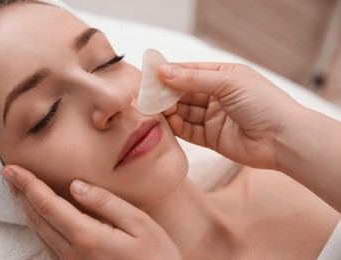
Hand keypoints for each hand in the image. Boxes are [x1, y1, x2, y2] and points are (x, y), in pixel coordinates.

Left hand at [2, 165, 180, 259]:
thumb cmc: (157, 256)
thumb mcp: (139, 224)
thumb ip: (106, 203)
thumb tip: (77, 185)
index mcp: (87, 237)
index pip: (47, 204)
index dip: (27, 184)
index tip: (12, 169)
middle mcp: (72, 253)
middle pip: (37, 218)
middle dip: (20, 193)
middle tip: (8, 174)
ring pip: (38, 232)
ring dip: (25, 208)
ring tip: (18, 190)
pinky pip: (47, 244)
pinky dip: (38, 224)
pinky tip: (38, 216)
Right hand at [159, 62, 301, 168]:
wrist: (284, 139)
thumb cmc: (264, 103)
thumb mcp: (227, 83)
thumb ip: (193, 79)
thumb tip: (163, 71)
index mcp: (224, 76)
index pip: (191, 72)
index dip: (171, 73)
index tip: (151, 74)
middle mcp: (218, 96)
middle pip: (185, 93)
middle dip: (167, 93)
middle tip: (149, 95)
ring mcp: (215, 118)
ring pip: (185, 112)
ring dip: (170, 110)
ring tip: (156, 109)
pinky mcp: (212, 138)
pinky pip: (189, 131)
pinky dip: (178, 127)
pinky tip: (169, 122)